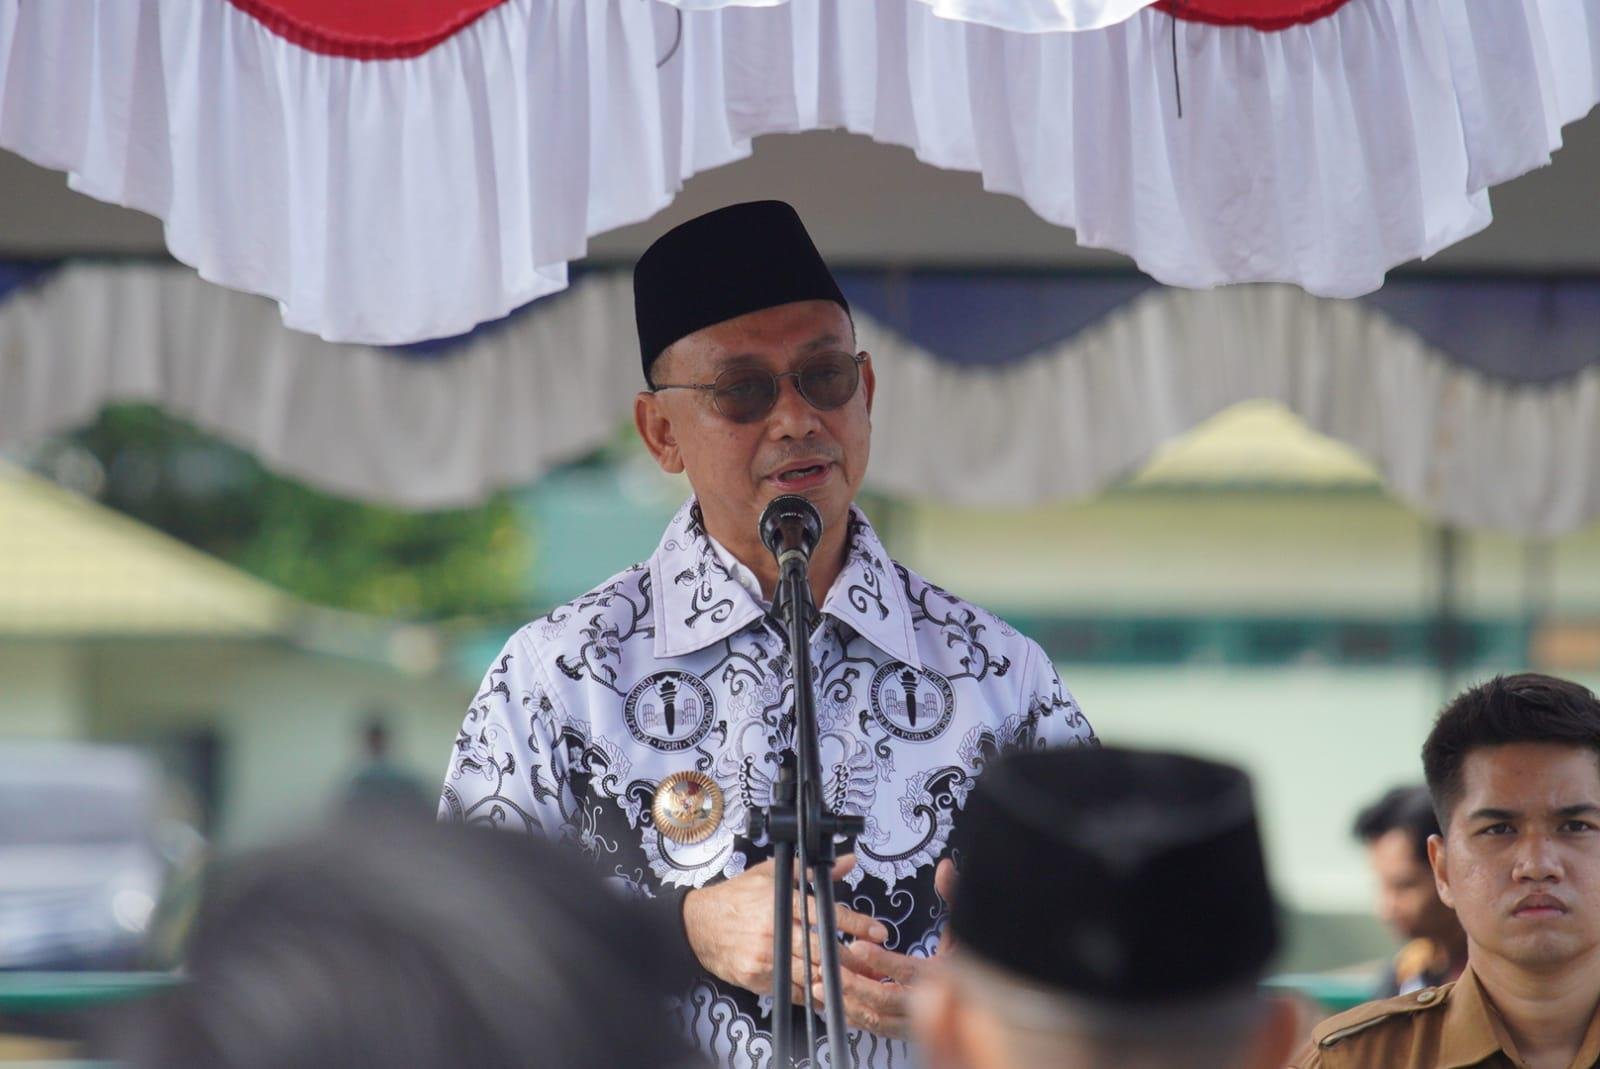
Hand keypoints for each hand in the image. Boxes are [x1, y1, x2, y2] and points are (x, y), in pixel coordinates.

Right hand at [683, 854, 888, 1004]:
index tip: (878, 931)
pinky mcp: (758, 979)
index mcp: (781, 902)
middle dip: (854, 959)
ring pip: (812, 974)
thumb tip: (846, 861)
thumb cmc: (735, 898)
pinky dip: (814, 995)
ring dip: (838, 980)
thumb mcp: (771, 875)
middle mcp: (775, 930)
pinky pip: (794, 991)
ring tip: (862, 982)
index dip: (856, 923)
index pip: (826, 913)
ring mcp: (766, 958)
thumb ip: (811, 872)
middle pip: (823, 949)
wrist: (697, 925)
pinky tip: (830, 995)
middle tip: (877, 963)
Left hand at [807, 856, 958, 1038]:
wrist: (981, 1003)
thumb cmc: (970, 962)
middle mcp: (930, 1004)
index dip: (881, 960)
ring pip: (878, 1020)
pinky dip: (854, 1018)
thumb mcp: (963, 928)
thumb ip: (952, 896)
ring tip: (821, 987)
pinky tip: (834, 1003)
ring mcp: (917, 1023)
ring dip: (848, 1004)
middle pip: (887, 1000)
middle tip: (830, 970)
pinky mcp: (905, 1030)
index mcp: (943, 976)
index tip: (857, 946)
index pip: (908, 971)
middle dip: (854, 986)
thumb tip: (944, 867)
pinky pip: (876, 1029)